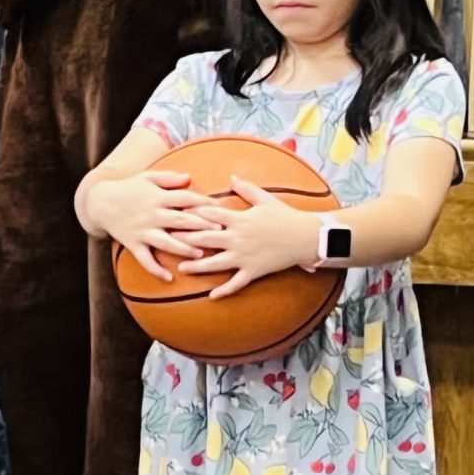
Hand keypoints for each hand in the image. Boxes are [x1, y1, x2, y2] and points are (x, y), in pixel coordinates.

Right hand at [88, 169, 215, 276]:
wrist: (99, 201)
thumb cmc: (128, 188)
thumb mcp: (147, 177)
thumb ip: (168, 178)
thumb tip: (189, 178)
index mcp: (157, 197)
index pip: (184, 198)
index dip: (203, 202)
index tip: (220, 206)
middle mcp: (151, 214)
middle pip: (180, 220)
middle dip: (200, 225)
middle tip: (219, 231)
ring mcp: (142, 231)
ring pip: (165, 242)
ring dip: (183, 248)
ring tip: (199, 254)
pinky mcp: (133, 243)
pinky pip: (144, 259)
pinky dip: (155, 270)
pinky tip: (168, 278)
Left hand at [183, 178, 321, 293]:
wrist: (306, 237)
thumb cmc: (285, 216)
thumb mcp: (265, 199)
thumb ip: (246, 189)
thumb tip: (231, 178)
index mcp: (239, 219)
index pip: (210, 215)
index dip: (192, 213)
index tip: (175, 213)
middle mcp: (238, 238)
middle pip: (207, 239)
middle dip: (186, 240)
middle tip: (167, 240)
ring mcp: (245, 256)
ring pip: (217, 263)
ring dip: (198, 267)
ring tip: (182, 269)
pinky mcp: (254, 271)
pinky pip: (237, 283)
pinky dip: (225, 290)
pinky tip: (211, 296)